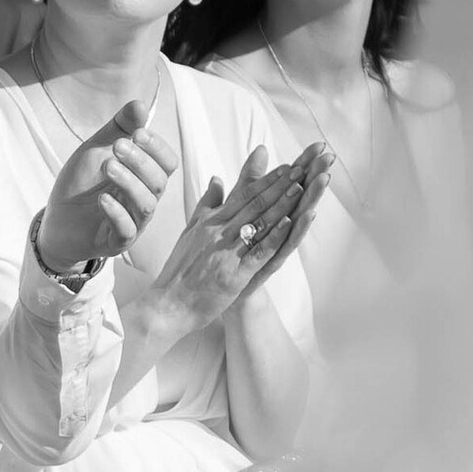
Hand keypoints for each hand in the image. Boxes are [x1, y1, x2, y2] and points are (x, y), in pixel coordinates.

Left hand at [37, 100, 178, 270]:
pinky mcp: (116, 242)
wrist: (55, 220)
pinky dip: (116, 212)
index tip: (137, 133)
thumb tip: (139, 104)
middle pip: (159, 182)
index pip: (166, 162)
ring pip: (146, 204)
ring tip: (108, 167)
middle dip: (140, 162)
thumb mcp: (96, 150)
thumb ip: (118, 129)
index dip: (157, 148)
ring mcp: (133, 222)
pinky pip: (126, 230)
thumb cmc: (81, 184)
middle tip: (118, 147)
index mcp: (144, 177)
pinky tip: (102, 199)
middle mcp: (144, 199)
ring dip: (129, 183)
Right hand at [143, 143, 333, 336]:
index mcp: (209, 222)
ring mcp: (227, 252)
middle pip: (255, 203)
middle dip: (281, 185)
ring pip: (259, 223)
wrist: (168, 304)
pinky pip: (258, 251)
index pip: (243, 195)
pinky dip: (275, 235)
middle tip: (303, 167)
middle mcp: (218, 232)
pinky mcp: (235, 273)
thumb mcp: (190, 231)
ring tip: (303, 186)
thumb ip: (206, 205)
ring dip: (283, 204)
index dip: (267, 180)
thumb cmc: (179, 271)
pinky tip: (290, 222)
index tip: (288, 166)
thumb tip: (217, 179)